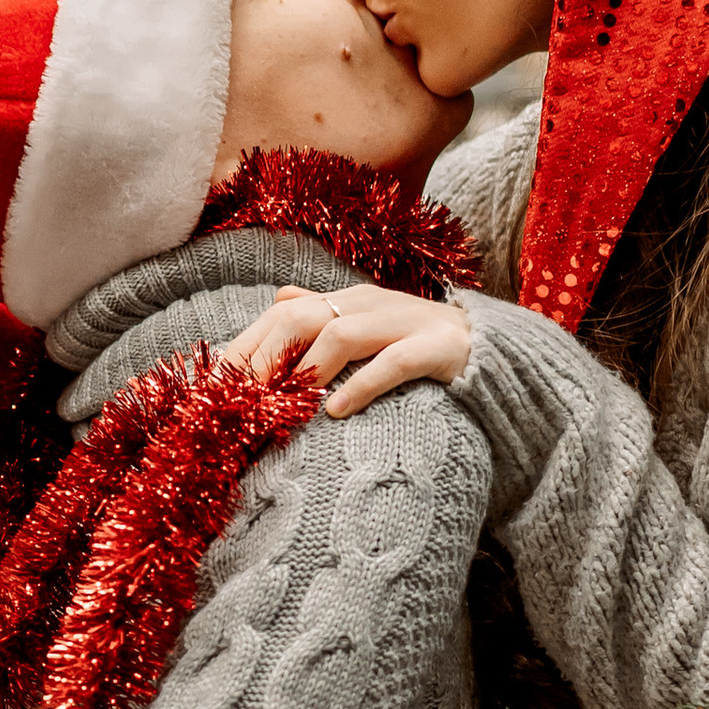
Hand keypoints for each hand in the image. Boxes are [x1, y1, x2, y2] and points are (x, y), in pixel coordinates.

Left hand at [218, 280, 474, 415]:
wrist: (491, 345)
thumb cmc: (418, 340)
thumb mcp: (367, 323)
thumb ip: (323, 311)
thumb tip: (278, 297)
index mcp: (347, 300)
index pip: (282, 312)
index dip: (247, 345)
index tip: (216, 384)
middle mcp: (370, 304)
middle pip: (302, 318)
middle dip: (264, 357)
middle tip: (239, 399)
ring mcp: (404, 324)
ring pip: (342, 335)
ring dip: (306, 369)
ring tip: (282, 403)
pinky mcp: (436, 350)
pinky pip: (393, 363)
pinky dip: (361, 386)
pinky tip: (337, 411)